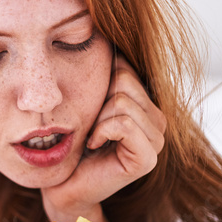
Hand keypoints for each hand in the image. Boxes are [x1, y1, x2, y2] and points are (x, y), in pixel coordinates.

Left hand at [41, 57, 165, 221]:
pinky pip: (123, 124)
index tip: (89, 107)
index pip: (125, 68)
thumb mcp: (88, 104)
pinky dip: (100, 131)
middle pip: (125, 81)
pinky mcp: (147, 159)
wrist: (63, 184)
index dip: (100, 82)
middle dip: (97, 100)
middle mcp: (158, 122)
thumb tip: (105, 37)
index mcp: (146, 105)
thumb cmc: (72, 144)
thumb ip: (104, 78)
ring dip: (97, 119)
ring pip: (122, 102)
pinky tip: (93, 146)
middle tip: (89, 125)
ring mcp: (157, 141)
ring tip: (91, 137)